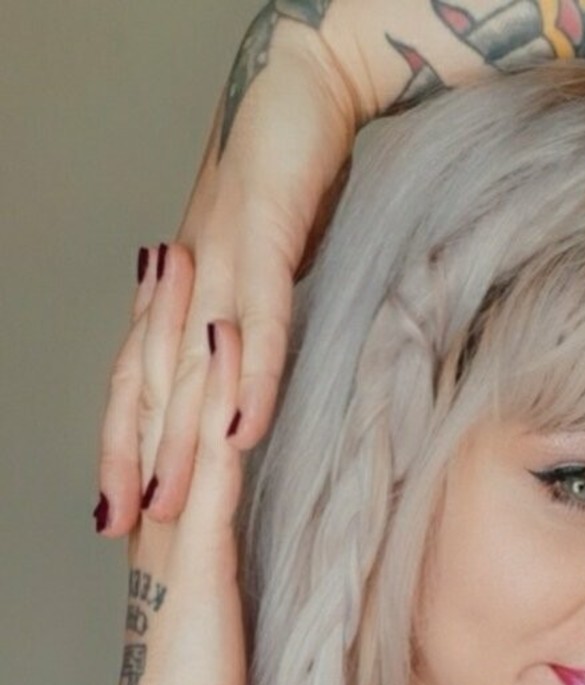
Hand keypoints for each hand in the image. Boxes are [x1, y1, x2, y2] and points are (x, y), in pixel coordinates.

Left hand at [98, 17, 357, 535]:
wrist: (300, 88)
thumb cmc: (283, 179)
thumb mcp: (256, 265)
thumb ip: (245, 324)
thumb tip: (243, 380)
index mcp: (182, 292)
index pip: (137, 380)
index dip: (123, 445)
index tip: (117, 510)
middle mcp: (186, 284)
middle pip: (152, 386)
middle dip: (139, 461)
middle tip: (129, 528)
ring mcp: (221, 265)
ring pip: (194, 366)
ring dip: (183, 441)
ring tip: (174, 503)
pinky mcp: (264, 240)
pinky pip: (259, 323)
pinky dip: (250, 381)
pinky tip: (246, 430)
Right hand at [112, 249, 249, 684]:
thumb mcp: (221, 617)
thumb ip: (228, 569)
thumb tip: (242, 538)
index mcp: (173, 534)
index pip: (169, 432)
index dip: (168, 365)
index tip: (175, 302)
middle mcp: (166, 523)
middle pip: (162, 410)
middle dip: (162, 330)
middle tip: (163, 253)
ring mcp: (179, 539)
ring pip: (179, 425)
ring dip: (183, 348)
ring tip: (184, 272)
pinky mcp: (201, 563)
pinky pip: (210, 471)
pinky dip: (216, 413)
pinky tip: (226, 360)